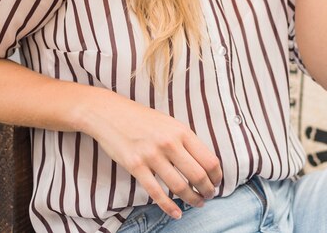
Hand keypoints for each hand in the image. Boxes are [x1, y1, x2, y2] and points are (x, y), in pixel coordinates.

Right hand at [83, 90, 221, 219]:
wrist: (110, 113)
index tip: (216, 182)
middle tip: (208, 196)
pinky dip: (169, 207)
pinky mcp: (135, 166)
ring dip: (192, 199)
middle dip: (207, 190)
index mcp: (181, 130)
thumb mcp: (168, 122)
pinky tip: (176, 213)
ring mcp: (152, 155)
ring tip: (197, 203)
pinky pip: (157, 193)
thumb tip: (203, 163)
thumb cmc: (141, 118)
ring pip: (180, 187)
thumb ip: (184, 140)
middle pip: (198, 175)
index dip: (216, 176)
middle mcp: (169, 142)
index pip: (208, 159)